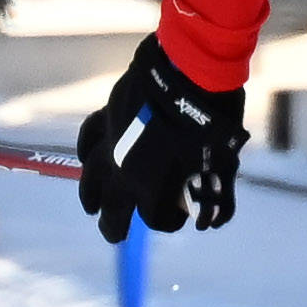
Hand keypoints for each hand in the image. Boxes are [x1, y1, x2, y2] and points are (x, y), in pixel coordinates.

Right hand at [72, 40, 241, 245]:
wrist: (193, 72)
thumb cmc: (212, 122)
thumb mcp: (222, 166)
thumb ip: (218, 199)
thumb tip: (212, 222)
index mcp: (152, 188)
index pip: (155, 218)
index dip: (169, 222)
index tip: (181, 218)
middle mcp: (125, 170)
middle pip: (113, 208)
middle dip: (115, 225)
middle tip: (115, 234)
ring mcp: (112, 143)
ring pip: (92, 177)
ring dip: (91, 195)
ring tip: (90, 206)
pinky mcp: (109, 116)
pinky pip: (89, 137)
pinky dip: (86, 149)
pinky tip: (84, 157)